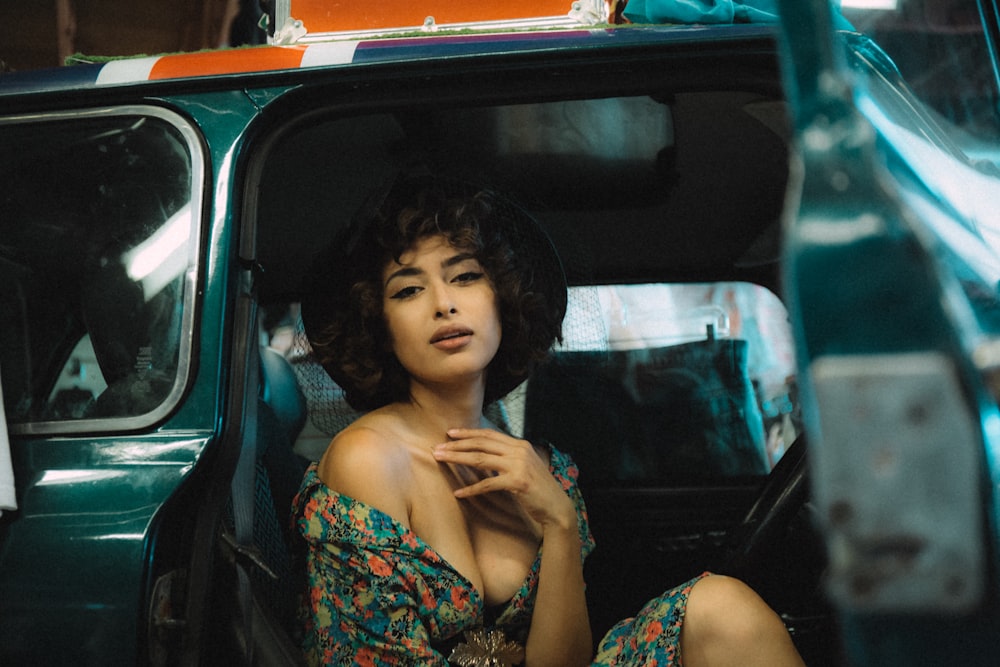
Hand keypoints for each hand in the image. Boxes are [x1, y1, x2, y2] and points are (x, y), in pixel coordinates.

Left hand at [432, 428, 575, 531]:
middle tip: (437, 447)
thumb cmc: (538, 489)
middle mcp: (519, 451)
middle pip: (481, 444)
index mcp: (520, 445)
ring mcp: (519, 465)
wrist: (557, 506)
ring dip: (457, 459)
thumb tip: (484, 455)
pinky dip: (471, 488)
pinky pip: (487, 484)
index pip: (489, 434)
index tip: (450, 433)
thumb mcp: (524, 466)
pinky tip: (459, 493)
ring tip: (440, 459)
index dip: (469, 433)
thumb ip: (507, 458)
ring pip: (480, 459)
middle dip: (456, 445)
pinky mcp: (517, 482)